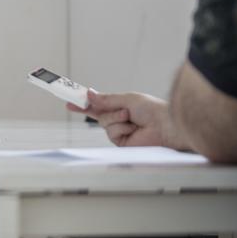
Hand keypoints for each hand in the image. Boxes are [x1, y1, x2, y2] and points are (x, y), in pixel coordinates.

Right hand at [67, 90, 186, 149]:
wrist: (166, 126)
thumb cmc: (153, 111)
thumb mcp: (128, 99)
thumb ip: (107, 99)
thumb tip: (89, 94)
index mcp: (120, 106)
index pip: (98, 104)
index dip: (84, 103)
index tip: (70, 100)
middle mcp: (119, 119)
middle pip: (97, 114)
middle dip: (88, 108)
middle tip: (72, 103)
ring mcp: (120, 132)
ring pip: (104, 123)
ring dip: (116, 117)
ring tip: (131, 117)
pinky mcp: (122, 143)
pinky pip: (112, 132)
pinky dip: (121, 127)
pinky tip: (133, 128)